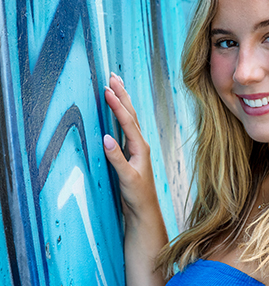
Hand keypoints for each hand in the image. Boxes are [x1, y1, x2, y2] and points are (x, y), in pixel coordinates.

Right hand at [103, 75, 158, 220]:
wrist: (144, 210)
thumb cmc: (137, 196)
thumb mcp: (126, 178)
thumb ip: (117, 159)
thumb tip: (106, 138)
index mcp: (140, 148)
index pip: (127, 121)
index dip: (116, 105)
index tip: (106, 89)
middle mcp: (140, 145)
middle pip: (130, 114)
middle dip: (121, 94)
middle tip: (112, 75)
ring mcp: (136, 148)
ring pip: (128, 119)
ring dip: (122, 101)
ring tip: (115, 85)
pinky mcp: (130, 153)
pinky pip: (124, 127)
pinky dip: (120, 114)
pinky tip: (116, 110)